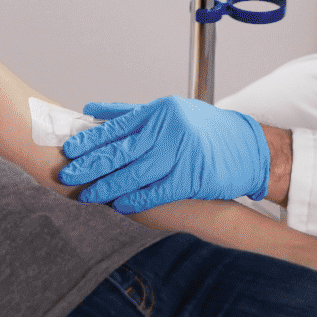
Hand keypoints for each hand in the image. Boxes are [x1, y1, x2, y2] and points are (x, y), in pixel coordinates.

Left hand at [58, 96, 269, 212]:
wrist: (248, 148)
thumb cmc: (206, 129)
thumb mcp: (170, 111)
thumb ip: (131, 113)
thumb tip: (92, 111)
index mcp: (160, 111)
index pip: (117, 127)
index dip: (90, 140)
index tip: (68, 149)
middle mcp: (168, 130)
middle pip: (121, 151)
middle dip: (91, 165)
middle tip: (68, 174)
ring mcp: (180, 154)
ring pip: (134, 174)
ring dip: (108, 186)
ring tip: (88, 194)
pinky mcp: (190, 178)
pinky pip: (156, 192)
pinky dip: (135, 199)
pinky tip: (119, 205)